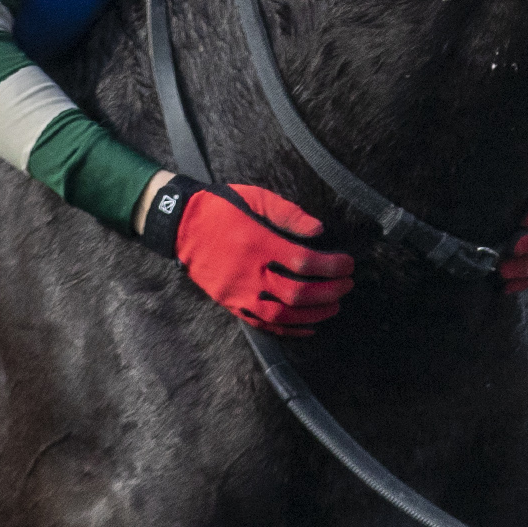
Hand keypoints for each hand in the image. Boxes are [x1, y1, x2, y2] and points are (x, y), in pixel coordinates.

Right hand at [151, 181, 354, 335]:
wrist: (179, 224)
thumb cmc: (220, 206)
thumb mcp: (254, 197)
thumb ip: (288, 213)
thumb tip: (320, 230)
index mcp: (257, 243)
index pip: (304, 262)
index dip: (331, 266)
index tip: (348, 263)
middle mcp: (249, 272)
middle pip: (297, 293)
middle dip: (329, 291)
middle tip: (347, 285)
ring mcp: (238, 292)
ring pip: (282, 314)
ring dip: (313, 314)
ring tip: (334, 307)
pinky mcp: (230, 303)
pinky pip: (263, 323)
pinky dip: (288, 328)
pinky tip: (307, 327)